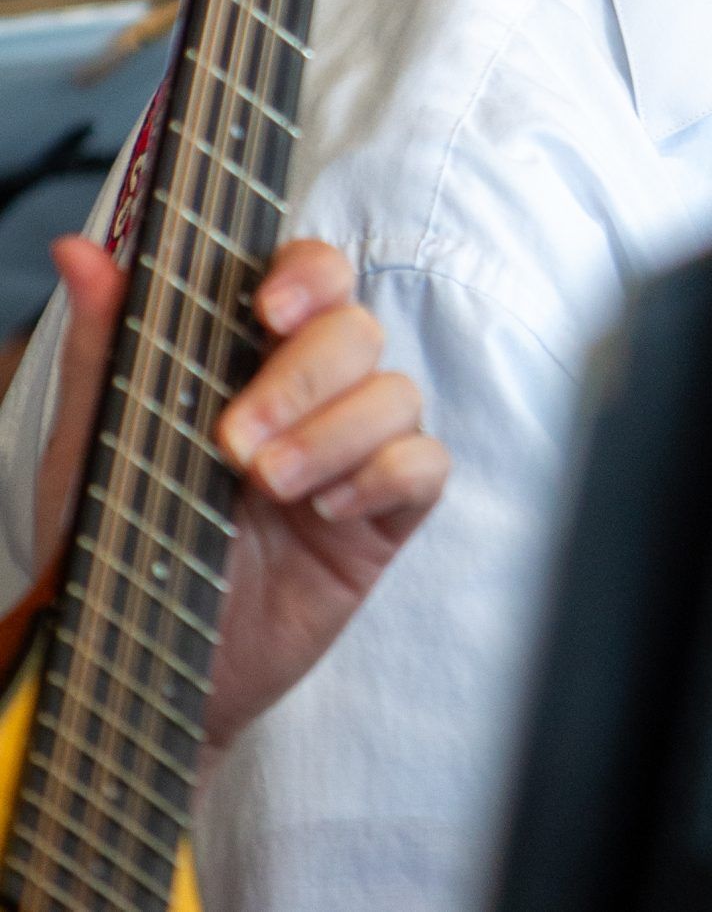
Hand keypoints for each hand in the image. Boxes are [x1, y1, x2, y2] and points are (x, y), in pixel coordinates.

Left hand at [35, 235, 449, 746]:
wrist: (135, 662)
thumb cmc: (114, 545)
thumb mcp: (94, 444)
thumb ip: (103, 347)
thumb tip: (82, 252)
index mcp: (248, 359)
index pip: (310, 278)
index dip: (308, 275)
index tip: (270, 309)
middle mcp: (311, 393)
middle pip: (358, 330)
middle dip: (305, 376)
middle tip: (237, 439)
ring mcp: (354, 452)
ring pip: (398, 394)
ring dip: (336, 433)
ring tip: (271, 485)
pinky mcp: (385, 515)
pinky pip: (427, 465)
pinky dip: (385, 475)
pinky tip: (328, 510)